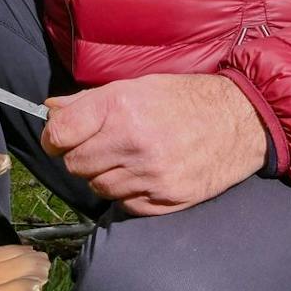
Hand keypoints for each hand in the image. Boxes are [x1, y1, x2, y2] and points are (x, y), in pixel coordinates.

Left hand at [41, 74, 266, 216]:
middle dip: (80, 157)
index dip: (54, 138)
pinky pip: (125, 204)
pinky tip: (144, 174)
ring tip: (127, 159)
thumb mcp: (136, 87)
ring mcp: (150, 174)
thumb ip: (89, 101)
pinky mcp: (166, 198)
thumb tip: (50, 110)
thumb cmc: (184, 99)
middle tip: (99, 147)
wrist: (240, 121)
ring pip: (99, 187)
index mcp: (120, 107)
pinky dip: (128, 192)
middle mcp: (132, 142)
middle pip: (75, 165)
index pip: (60, 134)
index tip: (59, 139)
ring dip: (104, 176)